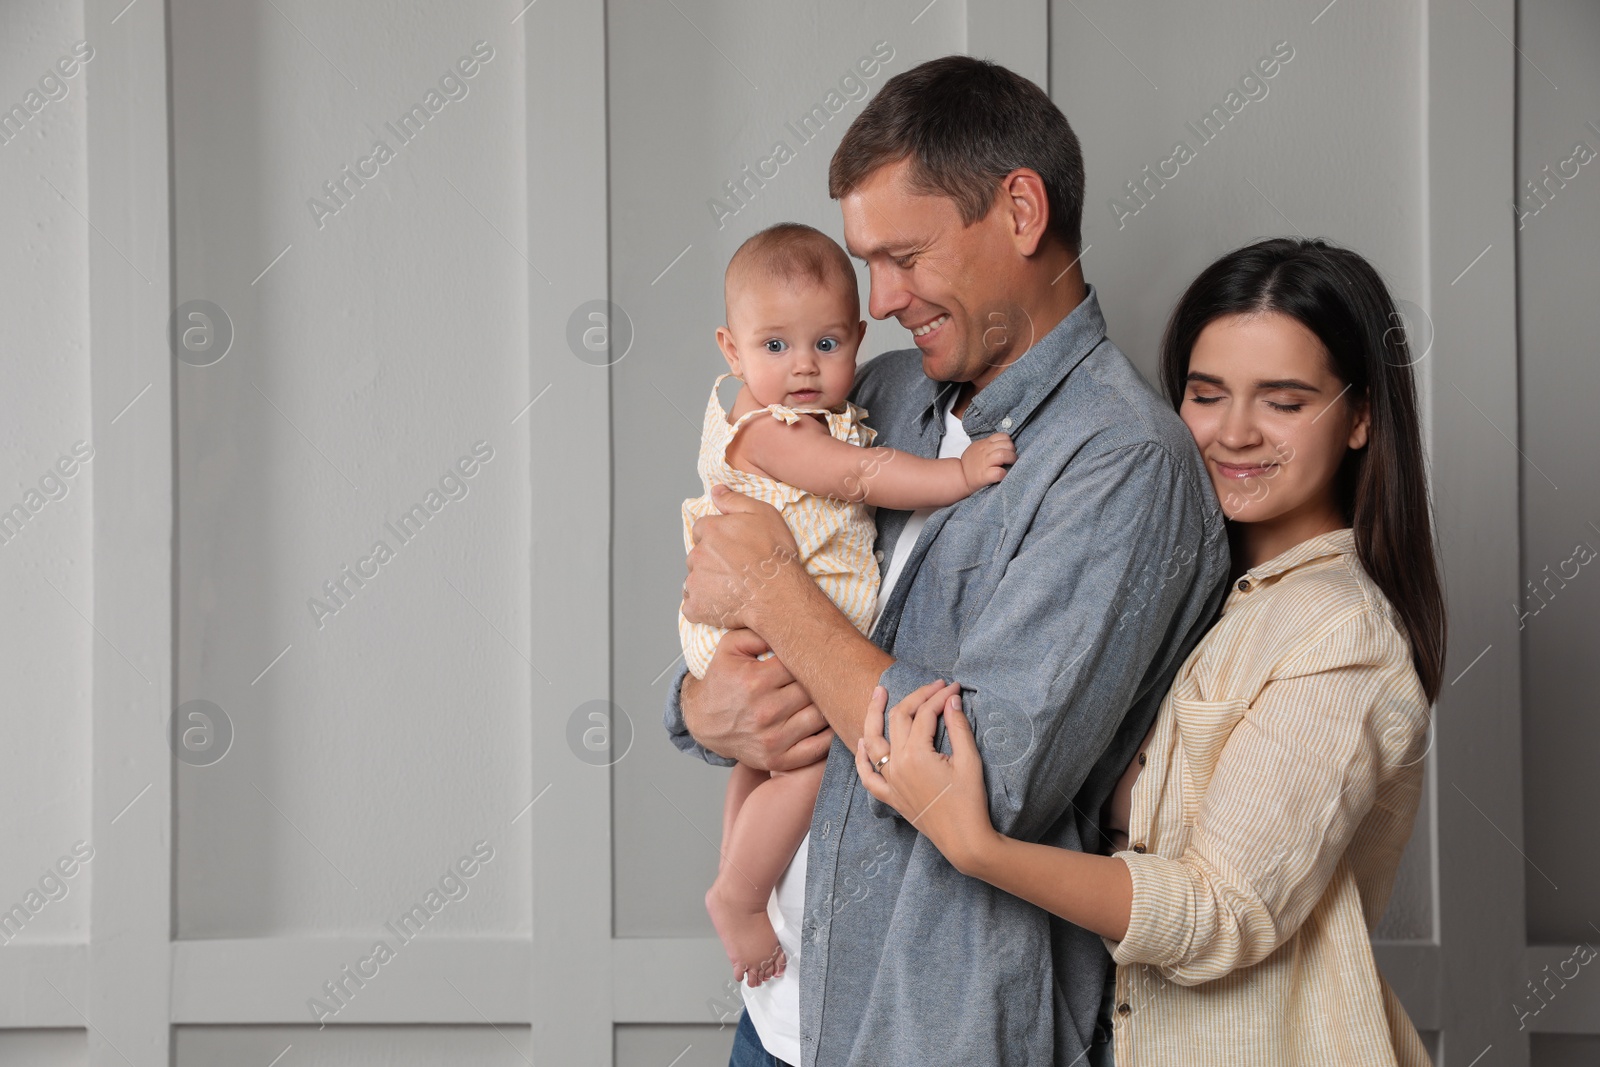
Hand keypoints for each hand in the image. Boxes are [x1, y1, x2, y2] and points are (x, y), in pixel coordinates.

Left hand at [684, 484, 803, 631]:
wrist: (778, 593)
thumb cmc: (774, 554)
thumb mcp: (762, 514)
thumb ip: (734, 500)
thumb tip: (715, 490)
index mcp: (710, 530)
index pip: (702, 530)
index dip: (716, 538)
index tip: (731, 547)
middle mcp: (697, 554)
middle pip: (697, 555)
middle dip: (710, 560)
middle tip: (734, 569)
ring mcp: (695, 582)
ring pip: (694, 580)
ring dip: (707, 583)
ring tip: (731, 589)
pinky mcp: (697, 606)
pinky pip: (692, 606)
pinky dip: (702, 607)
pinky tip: (721, 605)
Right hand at [684, 628, 832, 771]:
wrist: (703, 721)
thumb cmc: (722, 681)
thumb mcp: (729, 647)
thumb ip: (758, 631)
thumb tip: (791, 626)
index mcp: (756, 681)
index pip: (801, 664)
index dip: (810, 657)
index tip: (814, 655)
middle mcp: (765, 712)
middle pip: (814, 690)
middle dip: (820, 680)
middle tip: (828, 673)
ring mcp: (773, 739)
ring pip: (821, 717)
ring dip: (827, 705)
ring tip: (829, 694)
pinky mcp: (778, 759)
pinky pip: (818, 748)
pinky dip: (830, 735)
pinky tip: (828, 721)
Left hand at [853, 681, 998, 874]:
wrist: (964, 839)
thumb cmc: (970, 801)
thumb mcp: (969, 761)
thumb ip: (958, 727)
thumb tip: (951, 699)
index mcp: (916, 754)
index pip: (925, 713)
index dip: (939, 696)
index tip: (953, 687)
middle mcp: (897, 765)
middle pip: (899, 718)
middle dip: (916, 697)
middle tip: (933, 686)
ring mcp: (890, 781)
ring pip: (873, 740)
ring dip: (873, 714)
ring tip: (878, 693)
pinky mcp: (890, 796)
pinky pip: (867, 775)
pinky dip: (862, 757)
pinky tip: (862, 741)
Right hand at [959, 432, 1015, 491]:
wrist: (960, 476)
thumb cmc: (971, 463)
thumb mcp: (977, 447)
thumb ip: (989, 444)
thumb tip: (1004, 444)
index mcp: (984, 443)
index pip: (1002, 436)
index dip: (1008, 442)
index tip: (1008, 449)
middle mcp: (985, 451)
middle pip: (1006, 444)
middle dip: (1012, 451)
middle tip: (1011, 458)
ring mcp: (985, 463)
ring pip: (1003, 455)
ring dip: (1011, 459)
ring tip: (1010, 464)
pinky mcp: (985, 476)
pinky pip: (999, 472)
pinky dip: (1004, 474)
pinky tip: (1003, 475)